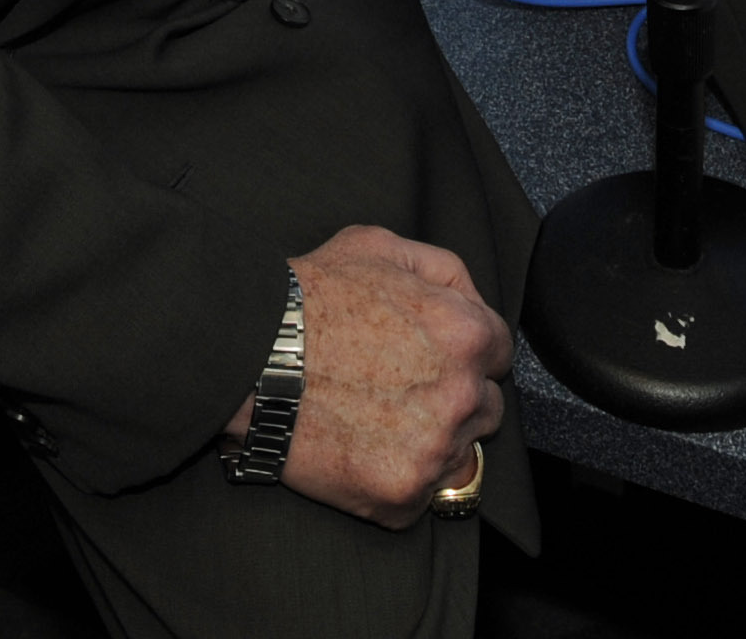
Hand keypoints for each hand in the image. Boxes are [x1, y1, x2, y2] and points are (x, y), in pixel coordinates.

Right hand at [220, 225, 507, 526]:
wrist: (246, 358)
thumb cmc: (308, 297)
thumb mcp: (379, 246)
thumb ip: (443, 271)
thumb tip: (472, 302)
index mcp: (466, 332)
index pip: (499, 353)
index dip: (465, 353)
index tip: (431, 359)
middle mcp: (461, 395)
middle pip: (485, 409)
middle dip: (452, 400)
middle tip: (399, 393)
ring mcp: (433, 450)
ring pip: (459, 458)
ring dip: (430, 446)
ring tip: (378, 425)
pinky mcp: (401, 495)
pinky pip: (419, 499)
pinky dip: (396, 483)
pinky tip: (360, 453)